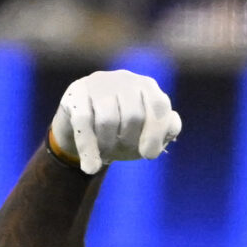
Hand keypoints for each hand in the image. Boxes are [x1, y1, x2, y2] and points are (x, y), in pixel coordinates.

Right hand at [48, 70, 180, 175]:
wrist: (85, 131)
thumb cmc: (124, 132)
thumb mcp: (149, 135)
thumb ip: (167, 130)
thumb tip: (171, 126)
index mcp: (148, 86)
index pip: (159, 106)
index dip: (155, 134)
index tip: (148, 155)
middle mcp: (124, 79)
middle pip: (133, 115)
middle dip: (129, 141)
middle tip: (121, 151)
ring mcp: (98, 82)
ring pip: (108, 120)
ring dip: (108, 145)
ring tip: (106, 153)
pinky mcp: (75, 92)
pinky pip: (84, 123)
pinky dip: (88, 149)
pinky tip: (90, 167)